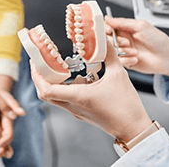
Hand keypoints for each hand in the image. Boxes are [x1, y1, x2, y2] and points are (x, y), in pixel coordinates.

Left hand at [31, 40, 151, 142]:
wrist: (133, 129)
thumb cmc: (126, 107)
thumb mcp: (119, 74)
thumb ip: (109, 54)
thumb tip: (103, 39)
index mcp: (78, 96)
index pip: (46, 89)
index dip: (36, 75)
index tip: (35, 62)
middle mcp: (73, 105)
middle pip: (44, 93)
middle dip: (38, 77)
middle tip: (39, 62)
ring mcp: (76, 110)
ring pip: (53, 96)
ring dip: (49, 81)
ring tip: (54, 66)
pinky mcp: (80, 112)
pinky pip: (64, 99)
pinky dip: (62, 86)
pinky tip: (74, 77)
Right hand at [105, 16, 168, 81]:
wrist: (168, 58)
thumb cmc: (159, 41)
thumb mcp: (141, 26)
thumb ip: (122, 22)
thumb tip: (107, 18)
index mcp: (125, 29)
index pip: (107, 27)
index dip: (106, 29)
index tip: (109, 31)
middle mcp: (122, 40)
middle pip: (107, 40)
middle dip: (115, 41)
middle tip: (126, 42)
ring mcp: (123, 51)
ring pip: (112, 51)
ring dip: (123, 51)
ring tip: (135, 51)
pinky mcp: (125, 61)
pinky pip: (118, 61)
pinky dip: (126, 60)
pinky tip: (136, 58)